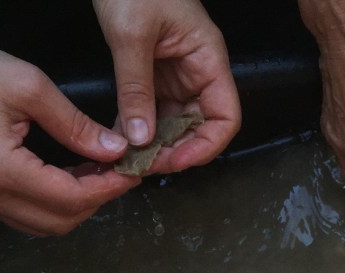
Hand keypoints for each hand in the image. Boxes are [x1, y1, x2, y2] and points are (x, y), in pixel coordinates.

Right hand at [0, 35, 137, 234]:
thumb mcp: (29, 86)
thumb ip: (75, 124)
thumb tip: (113, 150)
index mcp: (1, 170)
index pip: (71, 198)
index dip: (108, 188)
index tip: (132, 170)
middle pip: (60, 222)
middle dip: (96, 200)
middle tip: (119, 171)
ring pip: (43, 225)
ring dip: (76, 205)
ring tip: (98, 172)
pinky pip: (24, 214)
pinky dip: (53, 203)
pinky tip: (69, 175)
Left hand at [92, 0, 239, 173]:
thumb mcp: (131, 35)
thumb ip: (135, 88)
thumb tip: (141, 138)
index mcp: (207, 59)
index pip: (225, 117)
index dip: (205, 146)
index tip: (174, 161)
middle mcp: (196, 72)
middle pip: (199, 127)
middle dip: (175, 150)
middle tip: (143, 165)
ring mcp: (175, 76)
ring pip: (173, 124)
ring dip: (154, 145)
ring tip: (129, 159)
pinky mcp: (153, 76)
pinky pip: (151, 112)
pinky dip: (137, 129)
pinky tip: (119, 141)